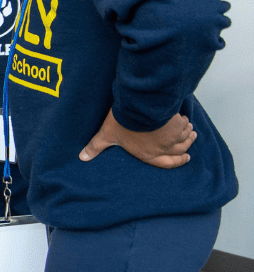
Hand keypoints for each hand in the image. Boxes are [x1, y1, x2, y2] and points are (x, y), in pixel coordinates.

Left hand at [79, 109, 195, 168]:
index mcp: (148, 154)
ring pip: (185, 137)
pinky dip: (185, 122)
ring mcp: (172, 135)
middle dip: (186, 147)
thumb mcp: (106, 135)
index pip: (167, 163)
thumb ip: (96, 146)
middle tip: (190, 142)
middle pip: (181, 150)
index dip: (178, 162)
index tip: (186, 158)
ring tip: (189, 129)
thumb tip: (81, 157)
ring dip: (188, 134)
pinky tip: (184, 119)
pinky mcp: (176, 122)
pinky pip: (184, 124)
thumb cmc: (122, 123)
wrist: (138, 107)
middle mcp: (163, 148)